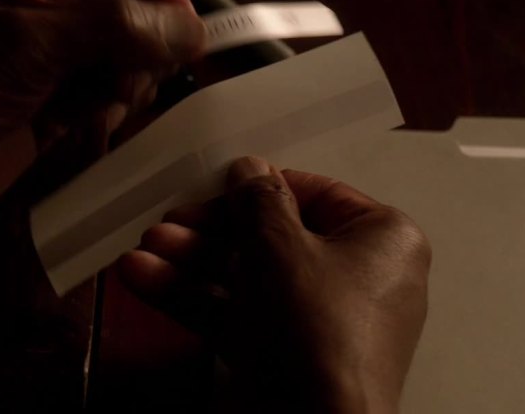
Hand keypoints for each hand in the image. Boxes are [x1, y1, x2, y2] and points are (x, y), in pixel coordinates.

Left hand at [0, 0, 204, 228]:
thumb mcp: (33, 42)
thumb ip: (119, 27)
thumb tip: (193, 30)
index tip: (190, 41)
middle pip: (135, 12)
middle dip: (139, 50)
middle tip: (123, 82)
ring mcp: (53, 51)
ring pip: (127, 57)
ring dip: (122, 84)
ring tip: (92, 105)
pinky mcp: (56, 96)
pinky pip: (107, 94)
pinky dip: (105, 110)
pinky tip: (80, 121)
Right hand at [116, 157, 430, 412]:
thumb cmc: (314, 326)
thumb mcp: (280, 247)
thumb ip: (258, 200)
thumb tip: (250, 169)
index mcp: (380, 239)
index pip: (313, 193)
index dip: (258, 187)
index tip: (213, 184)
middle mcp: (355, 276)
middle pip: (272, 237)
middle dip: (210, 231)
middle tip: (167, 223)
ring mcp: (318, 319)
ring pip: (249, 277)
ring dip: (192, 262)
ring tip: (144, 251)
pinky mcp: (285, 354)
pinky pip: (241, 313)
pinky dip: (196, 298)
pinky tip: (144, 279)